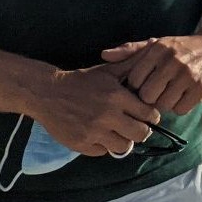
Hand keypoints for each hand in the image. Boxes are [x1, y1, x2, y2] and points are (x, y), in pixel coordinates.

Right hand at [27, 63, 162, 157]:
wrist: (48, 93)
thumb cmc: (82, 81)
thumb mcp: (107, 70)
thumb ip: (131, 64)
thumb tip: (153, 50)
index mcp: (116, 96)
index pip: (148, 114)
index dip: (151, 116)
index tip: (148, 116)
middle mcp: (107, 116)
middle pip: (140, 134)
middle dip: (141, 130)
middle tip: (135, 126)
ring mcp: (93, 132)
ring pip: (123, 146)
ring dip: (123, 140)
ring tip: (118, 132)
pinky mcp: (81, 144)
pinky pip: (103, 152)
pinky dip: (104, 145)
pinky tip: (100, 135)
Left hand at [100, 31, 201, 116]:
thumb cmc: (180, 47)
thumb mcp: (156, 43)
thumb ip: (130, 50)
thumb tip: (104, 55)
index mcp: (157, 49)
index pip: (134, 79)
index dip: (136, 86)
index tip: (143, 85)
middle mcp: (172, 61)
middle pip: (147, 96)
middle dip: (149, 98)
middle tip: (156, 93)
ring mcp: (188, 75)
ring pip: (163, 105)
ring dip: (165, 103)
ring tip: (170, 94)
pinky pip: (181, 109)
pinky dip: (180, 106)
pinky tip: (182, 97)